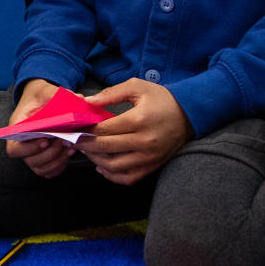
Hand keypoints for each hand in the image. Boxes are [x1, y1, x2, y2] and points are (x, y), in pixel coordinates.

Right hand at [4, 79, 72, 177]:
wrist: (40, 98)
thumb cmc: (40, 95)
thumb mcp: (45, 91)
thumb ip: (57, 94)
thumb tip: (78, 98)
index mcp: (17, 127)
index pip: (14, 149)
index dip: (29, 149)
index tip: (45, 140)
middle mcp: (22, 143)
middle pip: (29, 160)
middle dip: (50, 154)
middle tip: (64, 141)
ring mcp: (31, 151)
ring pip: (39, 168)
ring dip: (56, 161)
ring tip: (69, 148)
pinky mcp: (41, 156)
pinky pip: (47, 171)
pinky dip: (58, 167)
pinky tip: (67, 155)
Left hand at [74, 78, 192, 184]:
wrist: (190, 114)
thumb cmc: (161, 99)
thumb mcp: (136, 87)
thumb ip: (110, 94)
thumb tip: (87, 102)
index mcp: (138, 120)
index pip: (104, 129)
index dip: (85, 129)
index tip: (74, 127)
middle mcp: (144, 142)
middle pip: (105, 148)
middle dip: (85, 144)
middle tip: (73, 139)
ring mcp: (149, 157)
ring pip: (114, 166)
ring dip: (95, 160)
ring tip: (86, 150)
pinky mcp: (153, 166)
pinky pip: (128, 178)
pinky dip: (112, 175)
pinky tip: (101, 166)